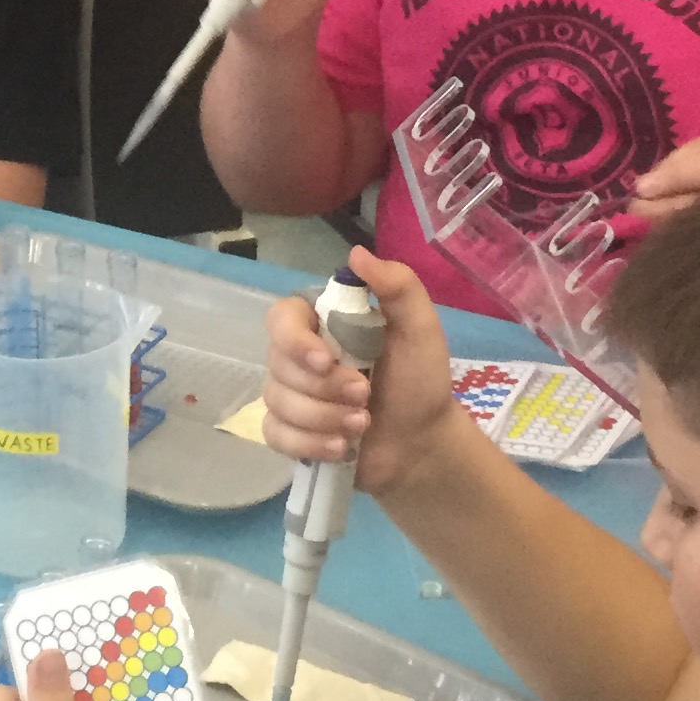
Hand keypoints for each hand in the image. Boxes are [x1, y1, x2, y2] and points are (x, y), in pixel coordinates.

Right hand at [262, 247, 459, 497]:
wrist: (423, 442)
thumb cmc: (420, 382)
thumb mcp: (421, 330)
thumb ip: (398, 287)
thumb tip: (356, 252)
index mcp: (323, 324)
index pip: (281, 318)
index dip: (294, 341)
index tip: (325, 361)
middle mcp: (298, 356)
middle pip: (278, 366)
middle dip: (324, 389)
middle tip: (365, 397)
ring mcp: (291, 395)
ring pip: (278, 403)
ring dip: (325, 418)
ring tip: (363, 424)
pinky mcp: (291, 432)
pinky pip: (276, 435)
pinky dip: (309, 444)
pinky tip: (341, 447)